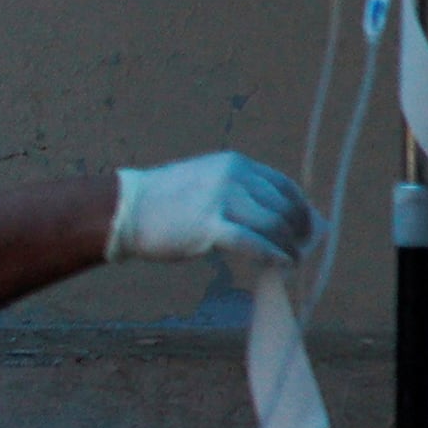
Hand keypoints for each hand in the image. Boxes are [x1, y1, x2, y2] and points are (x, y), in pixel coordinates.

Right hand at [109, 151, 317, 272]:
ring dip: (288, 245)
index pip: (283, 185)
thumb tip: (271, 219)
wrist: (124, 210)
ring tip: (292, 259)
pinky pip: (253, 243)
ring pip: (273, 224)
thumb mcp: (205, 182)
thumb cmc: (162, 202)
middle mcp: (233, 176)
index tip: (303, 226)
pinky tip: (281, 264)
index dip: (299, 207)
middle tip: (300, 248)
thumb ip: (236, 193)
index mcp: (234, 164)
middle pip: (283, 206)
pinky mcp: (210, 226)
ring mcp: (222, 200)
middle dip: (298, 230)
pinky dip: (273, 255)